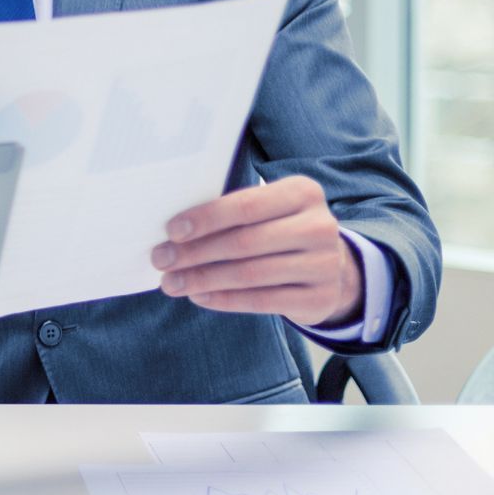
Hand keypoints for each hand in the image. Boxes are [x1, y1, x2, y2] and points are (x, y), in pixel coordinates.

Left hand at [152, 176, 362, 327]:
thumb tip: (173, 233)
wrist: (332, 267)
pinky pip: (262, 301)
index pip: (245, 206)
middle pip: (244, 242)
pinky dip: (224, 299)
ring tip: (172, 283)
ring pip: (250, 274)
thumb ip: (230, 213)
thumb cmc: (280, 230)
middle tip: (161, 260)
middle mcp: (319, 226)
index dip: (205, 219)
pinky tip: (199, 296)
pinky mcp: (321, 298)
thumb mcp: (267, 211)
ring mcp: (325, 264)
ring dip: (203, 279)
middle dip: (195, 252)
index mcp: (302, 193)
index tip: (171, 231)